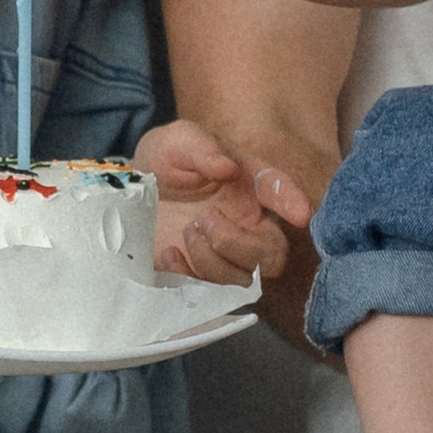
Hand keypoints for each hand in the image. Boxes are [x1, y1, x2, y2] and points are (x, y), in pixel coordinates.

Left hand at [135, 117, 312, 288]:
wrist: (132, 187)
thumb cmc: (168, 159)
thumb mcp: (179, 141)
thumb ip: (202, 149)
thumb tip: (225, 166)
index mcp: (249, 184)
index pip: (278, 191)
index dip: (293, 203)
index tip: (301, 214)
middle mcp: (247, 223)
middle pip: (272, 255)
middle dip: (240, 245)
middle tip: (204, 218)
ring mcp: (225, 253)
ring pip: (243, 278)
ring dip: (211, 258)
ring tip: (186, 229)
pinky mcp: (199, 273)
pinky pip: (207, 291)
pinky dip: (187, 274)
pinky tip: (169, 252)